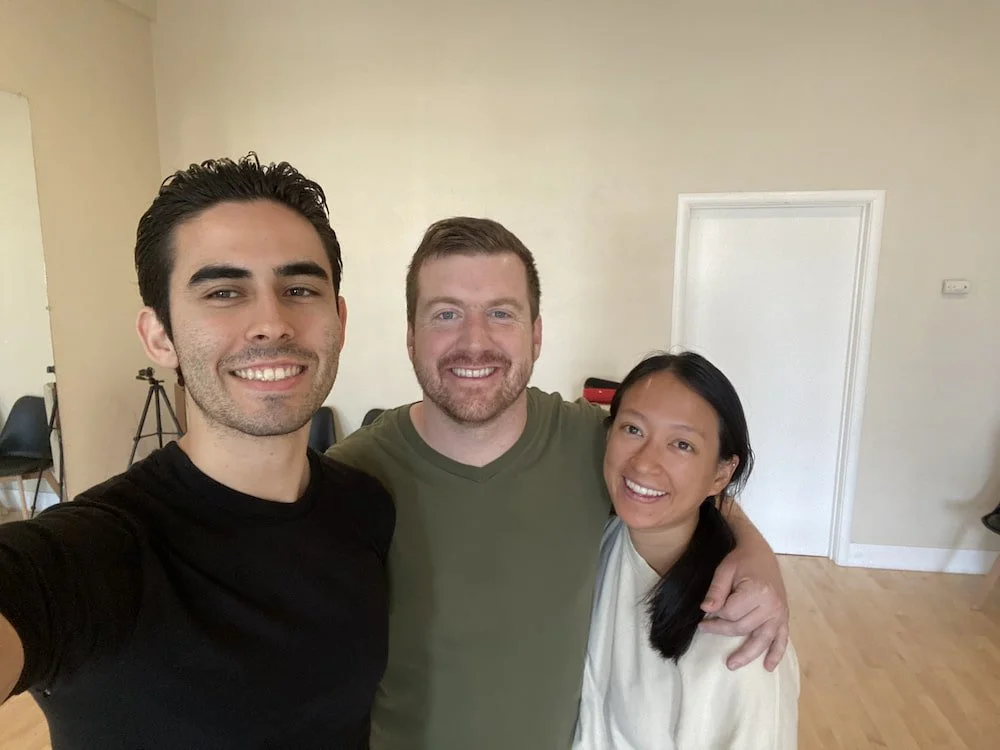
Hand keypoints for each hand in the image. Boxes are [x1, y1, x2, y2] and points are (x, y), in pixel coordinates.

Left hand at [699, 546, 788, 671]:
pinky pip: (782, 639)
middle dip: (722, 630)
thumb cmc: (741, 561)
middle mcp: (772, 605)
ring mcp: (780, 613)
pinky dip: (776, 653)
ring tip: (732, 664)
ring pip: (762, 639)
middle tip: (704, 628)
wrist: (761, 553)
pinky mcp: (783, 617)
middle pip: (743, 627)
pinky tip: (768, 666)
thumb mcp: (724, 570)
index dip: (716, 614)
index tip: (705, 612)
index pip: (731, 613)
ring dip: (747, 654)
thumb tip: (706, 610)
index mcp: (757, 591)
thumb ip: (716, 591)